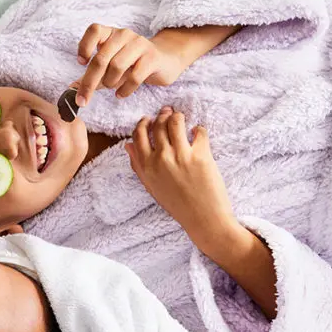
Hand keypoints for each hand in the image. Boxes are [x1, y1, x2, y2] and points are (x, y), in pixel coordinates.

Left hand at [73, 24, 187, 106]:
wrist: (165, 60)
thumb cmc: (132, 64)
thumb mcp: (110, 67)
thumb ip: (91, 77)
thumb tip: (71, 90)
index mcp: (111, 34)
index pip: (94, 30)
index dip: (84, 46)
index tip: (82, 62)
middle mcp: (124, 35)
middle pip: (101, 58)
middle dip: (89, 82)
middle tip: (83, 99)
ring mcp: (139, 44)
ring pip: (117, 66)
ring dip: (110, 83)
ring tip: (112, 88)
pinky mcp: (152, 58)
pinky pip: (134, 77)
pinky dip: (124, 89)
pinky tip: (121, 93)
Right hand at [125, 107, 237, 253]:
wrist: (203, 219)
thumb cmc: (177, 205)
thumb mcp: (151, 186)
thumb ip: (138, 165)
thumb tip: (128, 146)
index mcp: (146, 167)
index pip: (138, 135)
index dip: (144, 123)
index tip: (149, 119)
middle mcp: (161, 159)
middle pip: (158, 125)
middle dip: (163, 115)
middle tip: (168, 112)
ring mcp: (180, 156)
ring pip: (176, 122)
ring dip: (178, 117)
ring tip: (182, 119)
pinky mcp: (201, 155)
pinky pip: (198, 131)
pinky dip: (198, 129)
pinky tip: (198, 134)